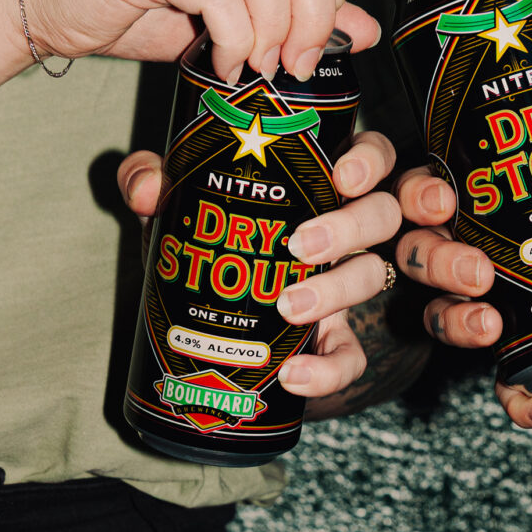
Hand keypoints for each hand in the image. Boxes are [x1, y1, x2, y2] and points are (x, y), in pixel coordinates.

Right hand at [0, 0, 378, 101]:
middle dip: (313, 16)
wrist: (55, 4)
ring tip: (255, 63)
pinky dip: (232, 38)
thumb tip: (363, 30)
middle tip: (293, 65)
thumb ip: (298, 18)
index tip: (313, 46)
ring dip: (274, 25)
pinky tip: (220, 63)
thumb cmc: (143, 9)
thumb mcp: (235, 17)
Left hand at [118, 131, 399, 400]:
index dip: (370, 159)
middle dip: (350, 228)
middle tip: (301, 245)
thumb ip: (153, 181)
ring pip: (371, 277)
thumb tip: (149, 188)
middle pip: (381, 215)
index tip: (342, 174)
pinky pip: (352, 357)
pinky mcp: (333, 340)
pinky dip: (329, 371)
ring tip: (287, 307)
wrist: (207, 320)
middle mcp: (345, 232)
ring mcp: (344, 287)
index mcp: (320, 186)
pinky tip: (292, 374)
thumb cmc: (210, 242)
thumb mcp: (179, 207)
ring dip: (337, 292)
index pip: (371, 157)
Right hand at [395, 120, 531, 428]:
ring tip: (490, 329)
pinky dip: (519, 402)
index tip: (444, 201)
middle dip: (437, 263)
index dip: (417, 195)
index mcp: (480, 204)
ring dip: (455, 324)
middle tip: (478, 273)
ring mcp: (484, 308)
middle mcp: (468, 254)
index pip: (423, 191)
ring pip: (438, 316)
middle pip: (419, 254)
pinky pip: (503, 385)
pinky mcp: (515, 357)